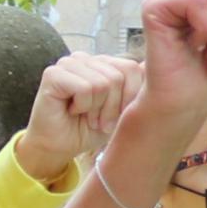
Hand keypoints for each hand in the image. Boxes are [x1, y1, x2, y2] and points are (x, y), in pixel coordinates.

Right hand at [17, 50, 142, 183]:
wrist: (59, 148)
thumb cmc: (90, 129)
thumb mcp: (123, 111)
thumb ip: (137, 89)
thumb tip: (153, 68)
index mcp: (103, 63)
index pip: (132, 68)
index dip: (129, 97)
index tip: (116, 116)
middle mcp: (86, 59)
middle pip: (118, 77)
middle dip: (112, 107)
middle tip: (97, 120)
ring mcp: (69, 63)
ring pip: (103, 83)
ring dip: (96, 109)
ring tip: (86, 116)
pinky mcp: (53, 73)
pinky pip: (86, 88)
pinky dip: (83, 106)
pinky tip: (72, 110)